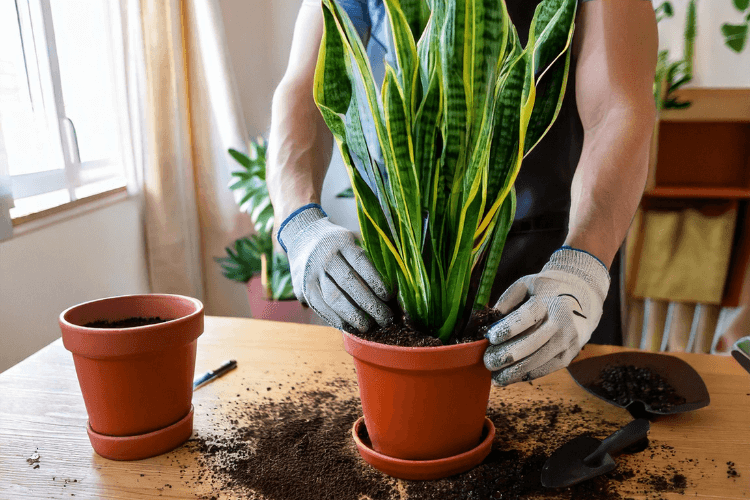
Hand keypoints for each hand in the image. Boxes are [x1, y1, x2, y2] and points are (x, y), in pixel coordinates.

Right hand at [277, 204, 393, 332]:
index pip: (360, 261)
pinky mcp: (303, 287)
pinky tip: (349, 326)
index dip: (376, 280)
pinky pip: (320, 307)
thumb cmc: (339, 242)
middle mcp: (325, 256)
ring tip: (368, 326)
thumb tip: (398, 277)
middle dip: (369, 303)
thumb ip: (373, 253)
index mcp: (341, 241)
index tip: (389, 296)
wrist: (303, 236)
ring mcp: (311, 273)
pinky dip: (335, 319)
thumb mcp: (354, 237)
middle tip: (385, 318)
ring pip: (333, 298)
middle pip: (349, 282)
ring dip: (353, 315)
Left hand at [483, 247, 610, 385]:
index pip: (527, 317)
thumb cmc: (547, 290)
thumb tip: (489, 319)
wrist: (583, 295)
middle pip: (533, 343)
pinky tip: (511, 377)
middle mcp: (562, 322)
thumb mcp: (527, 284)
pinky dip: (528, 375)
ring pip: (540, 361)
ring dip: (515, 372)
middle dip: (508, 356)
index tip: (490, 337)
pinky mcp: (570, 354)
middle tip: (488, 362)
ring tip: (496, 377)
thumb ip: (507, 299)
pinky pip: (547, 369)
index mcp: (549, 302)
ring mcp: (568, 340)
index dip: (508, 329)